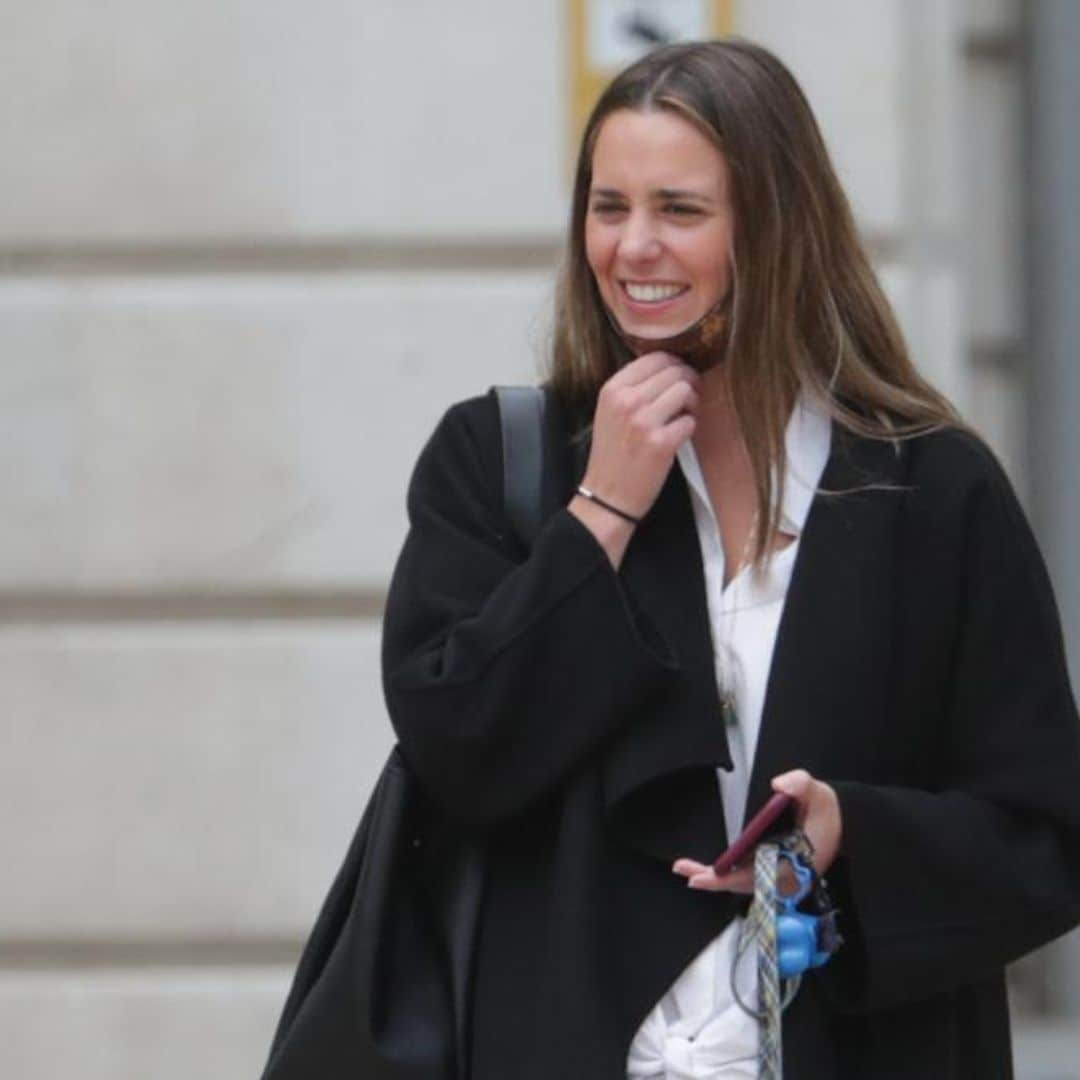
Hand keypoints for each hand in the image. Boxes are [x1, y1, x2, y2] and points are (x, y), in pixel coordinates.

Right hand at [580, 351, 700, 520]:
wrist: (607, 496)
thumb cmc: (611, 454)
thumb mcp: (609, 412)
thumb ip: (633, 388)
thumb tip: (672, 368)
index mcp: (612, 389)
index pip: (655, 357)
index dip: (675, 364)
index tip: (679, 378)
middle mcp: (627, 400)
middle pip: (675, 371)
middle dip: (689, 382)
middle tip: (689, 398)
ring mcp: (644, 422)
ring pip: (686, 391)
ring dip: (693, 403)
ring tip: (685, 415)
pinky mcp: (661, 443)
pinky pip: (691, 421)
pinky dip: (690, 428)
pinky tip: (679, 437)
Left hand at [672, 769, 842, 893]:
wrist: (842, 823)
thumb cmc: (827, 811)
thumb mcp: (820, 793)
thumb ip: (802, 784)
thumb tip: (779, 785)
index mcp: (795, 861)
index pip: (760, 875)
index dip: (734, 878)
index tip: (711, 875)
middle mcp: (785, 874)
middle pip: (745, 883)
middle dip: (714, 880)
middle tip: (685, 871)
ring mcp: (778, 874)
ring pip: (743, 881)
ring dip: (715, 878)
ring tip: (686, 869)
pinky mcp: (773, 869)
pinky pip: (746, 876)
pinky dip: (726, 874)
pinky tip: (707, 870)